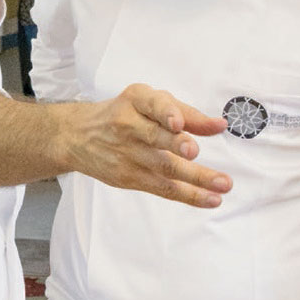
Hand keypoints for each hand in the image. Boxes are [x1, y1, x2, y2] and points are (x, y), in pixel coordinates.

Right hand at [56, 84, 231, 207]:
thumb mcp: (148, 103)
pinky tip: (211, 199)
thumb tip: (219, 126)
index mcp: (136, 100)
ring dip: (196, 177)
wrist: (76, 136)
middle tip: (193, 151)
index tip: (177, 122)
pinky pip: (163, 188)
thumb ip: (186, 113)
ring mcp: (128, 154)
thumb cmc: (123, 115)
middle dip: (176, 144)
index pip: (152, 105)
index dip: (166, 112)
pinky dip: (189, 195)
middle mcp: (129, 126)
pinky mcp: (129, 177)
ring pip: (165, 167)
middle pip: (156, 137)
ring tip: (222, 184)